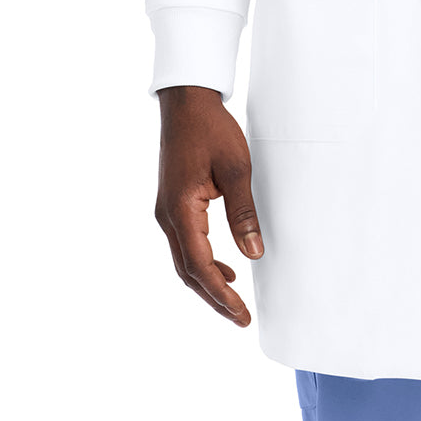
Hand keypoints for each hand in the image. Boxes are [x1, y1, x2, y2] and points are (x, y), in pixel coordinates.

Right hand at [154, 85, 263, 325]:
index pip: (200, 265)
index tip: (242, 314)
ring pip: (184, 260)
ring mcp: (166, 211)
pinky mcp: (172, 204)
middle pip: (188, 271)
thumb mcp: (236, 169)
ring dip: (207, 281)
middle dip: (213, 297)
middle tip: (240, 318)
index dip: (221, 294)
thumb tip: (254, 252)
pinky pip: (185, 243)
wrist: (186, 102)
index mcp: (180, 210)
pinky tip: (224, 266)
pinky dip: (202, 261)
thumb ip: (243, 213)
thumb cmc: (211, 129)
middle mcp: (167, 216)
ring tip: (234, 299)